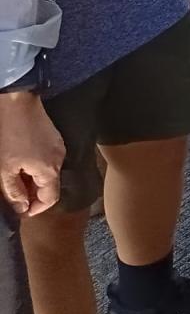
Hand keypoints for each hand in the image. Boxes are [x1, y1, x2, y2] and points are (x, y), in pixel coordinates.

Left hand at [0, 93, 65, 216]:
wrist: (17, 103)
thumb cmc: (10, 135)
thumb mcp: (4, 169)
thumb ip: (14, 192)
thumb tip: (22, 208)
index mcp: (49, 170)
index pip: (50, 198)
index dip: (35, 209)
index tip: (19, 210)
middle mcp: (59, 159)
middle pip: (49, 185)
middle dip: (31, 194)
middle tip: (12, 194)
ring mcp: (58, 147)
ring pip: (47, 172)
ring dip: (32, 180)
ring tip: (12, 177)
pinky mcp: (53, 138)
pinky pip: (47, 159)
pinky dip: (35, 167)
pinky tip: (19, 162)